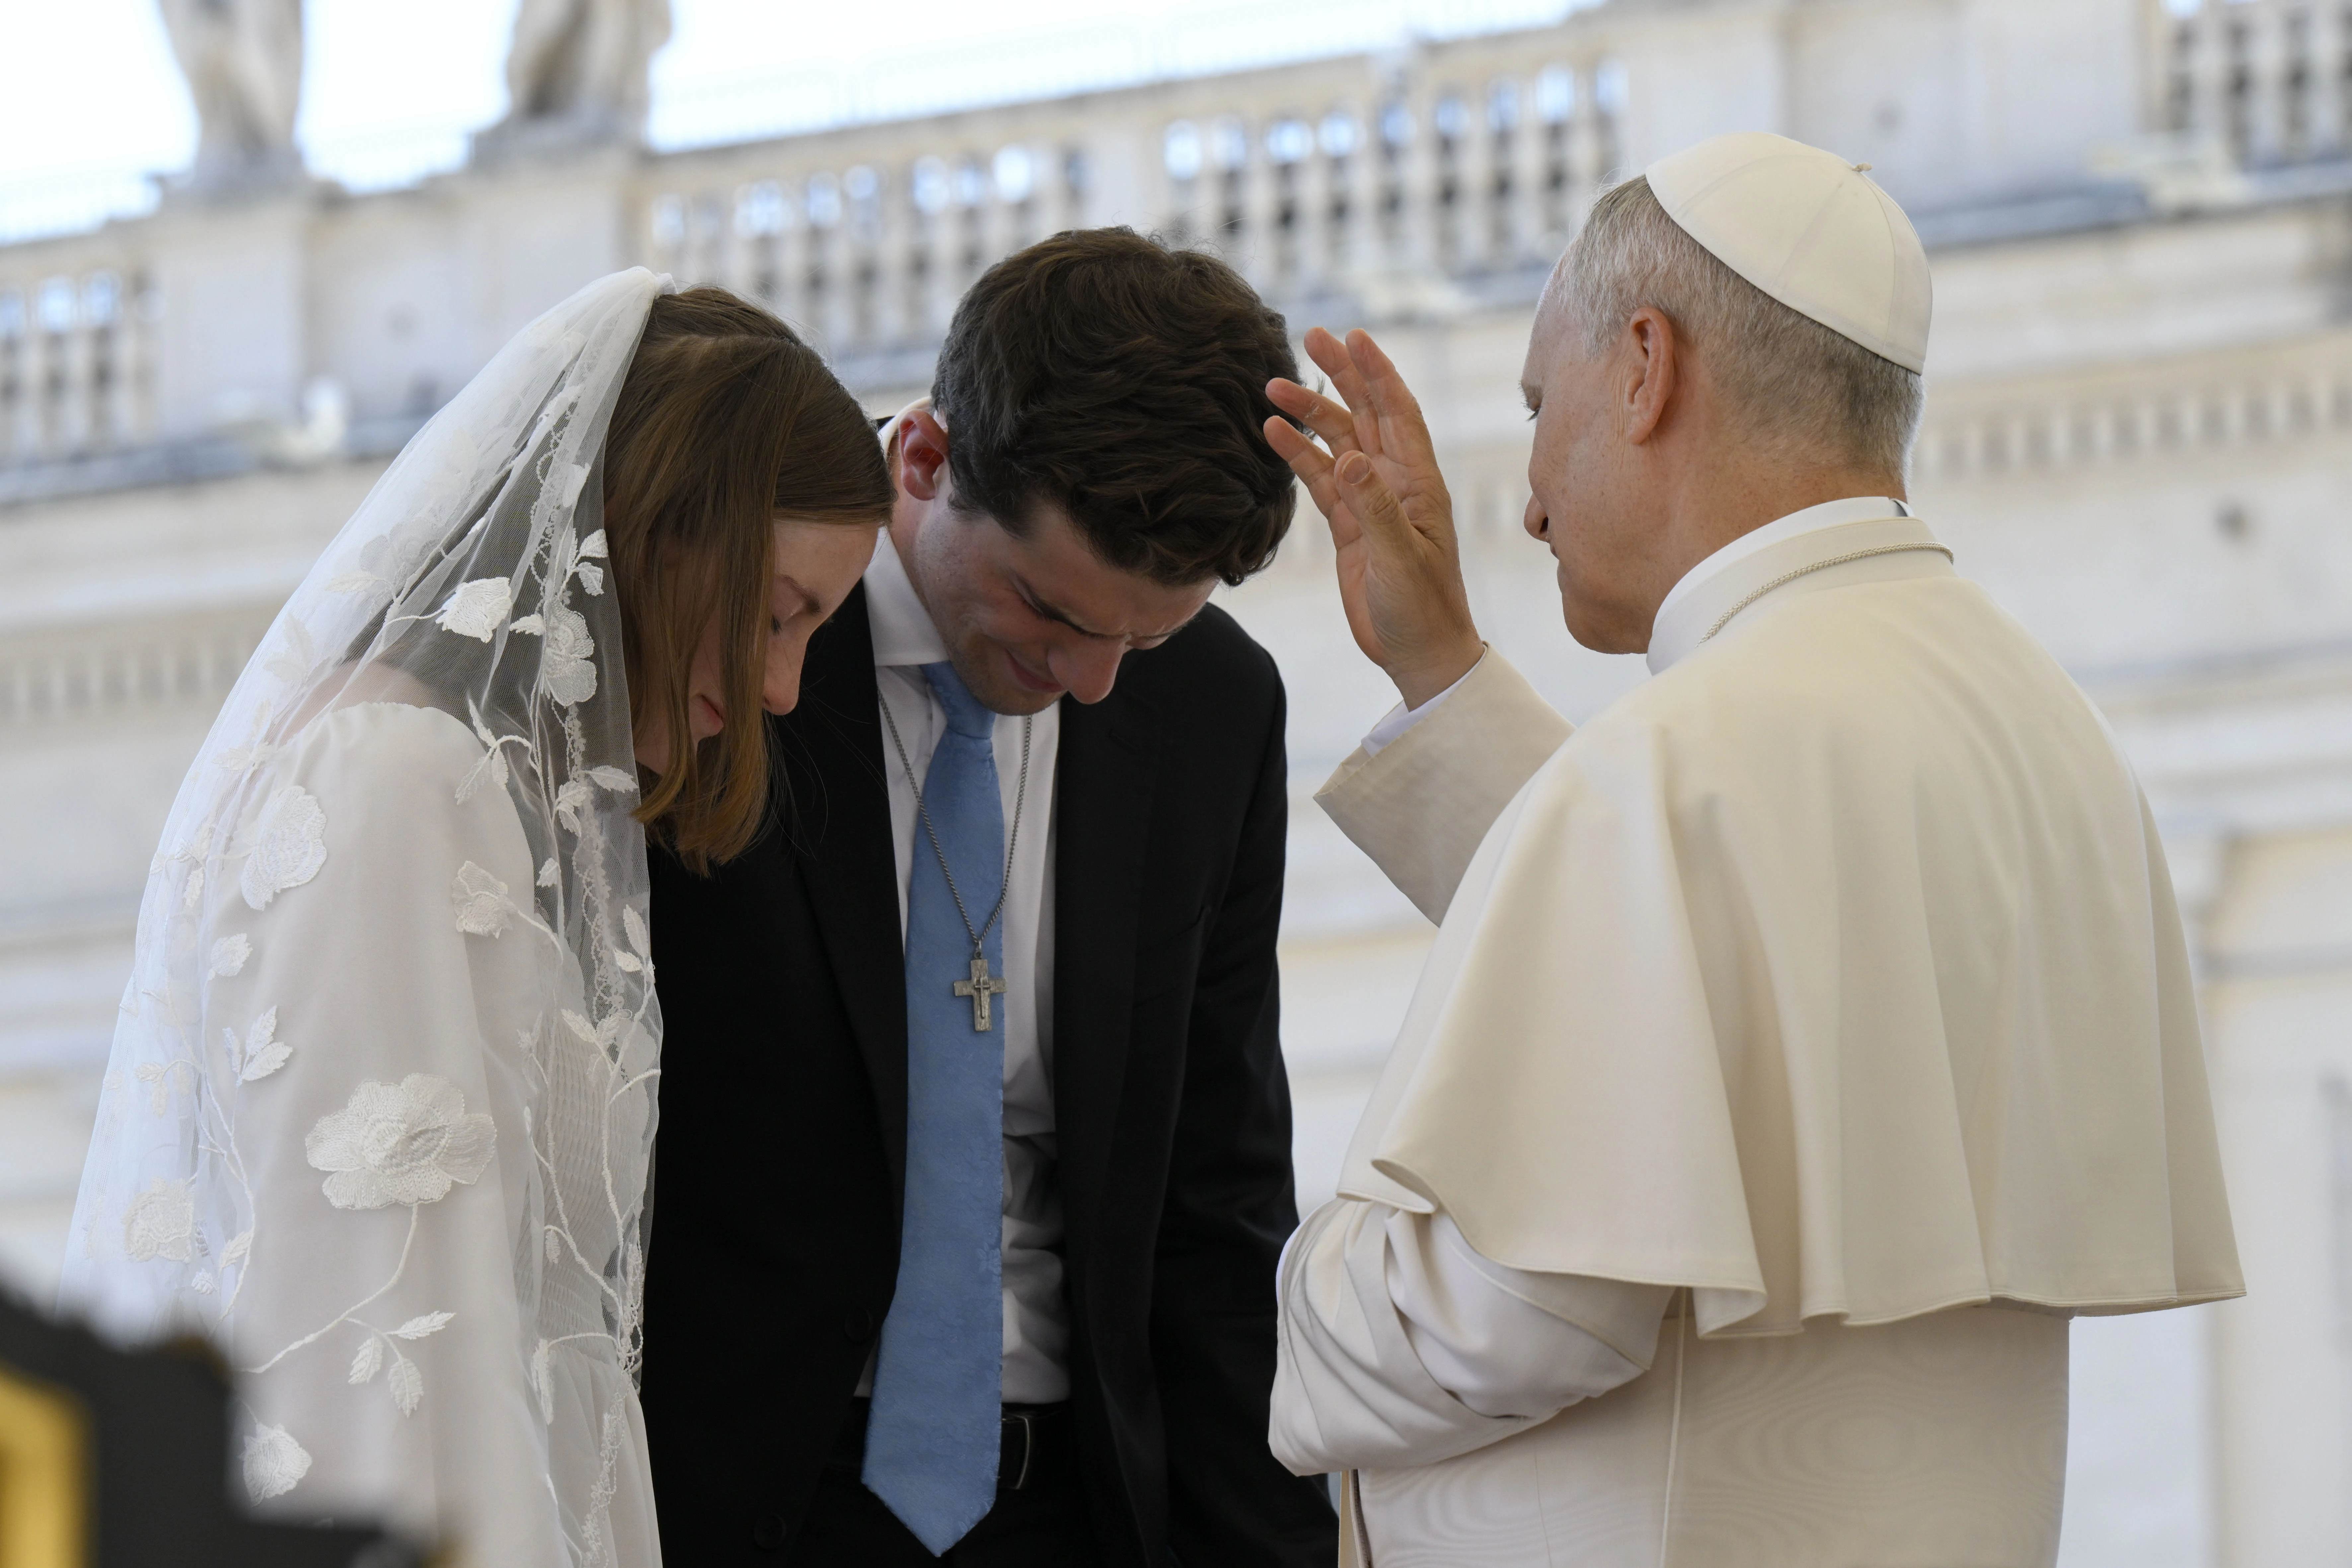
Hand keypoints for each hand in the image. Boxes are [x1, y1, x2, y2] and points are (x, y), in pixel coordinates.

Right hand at [1264, 327, 1482, 708]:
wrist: (1419, 653)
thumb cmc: (1423, 610)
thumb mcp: (1400, 559)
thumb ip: (1375, 509)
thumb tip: (1350, 459)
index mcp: (1419, 484)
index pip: (1399, 412)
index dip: (1378, 372)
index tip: (1354, 337)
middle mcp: (1396, 483)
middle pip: (1366, 414)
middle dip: (1340, 375)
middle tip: (1310, 336)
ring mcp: (1370, 502)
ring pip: (1338, 442)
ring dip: (1309, 413)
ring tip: (1272, 384)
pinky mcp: (1349, 525)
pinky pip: (1321, 478)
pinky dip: (1299, 453)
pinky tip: (1273, 431)